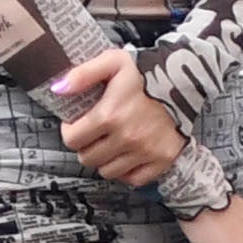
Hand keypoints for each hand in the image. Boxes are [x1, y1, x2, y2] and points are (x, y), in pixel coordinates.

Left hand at [54, 47, 186, 187]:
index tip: (77, 124)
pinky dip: (127, 172)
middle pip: (88, 158)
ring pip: (108, 171)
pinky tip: (126, 156)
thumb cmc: (145, 72)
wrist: (185, 82)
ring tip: (110, 144)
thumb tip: (57, 89)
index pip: (72, 140)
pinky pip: (134, 179)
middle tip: (94, 135)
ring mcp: (147, 151)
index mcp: (109, 115)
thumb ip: (82, 74)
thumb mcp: (111, 62)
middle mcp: (127, 138)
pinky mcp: (163, 160)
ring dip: (104, 160)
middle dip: (85, 147)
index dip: (70, 131)